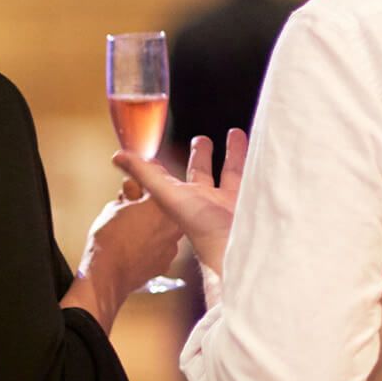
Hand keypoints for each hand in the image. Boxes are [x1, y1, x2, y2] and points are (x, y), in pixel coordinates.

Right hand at [80, 188, 182, 293]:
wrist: (107, 273)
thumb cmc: (109, 238)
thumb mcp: (114, 207)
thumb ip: (128, 196)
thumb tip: (130, 189)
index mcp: (164, 204)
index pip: (156, 189)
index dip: (141, 190)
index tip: (132, 191)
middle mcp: (174, 225)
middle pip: (164, 210)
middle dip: (149, 209)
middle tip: (130, 210)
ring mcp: (172, 246)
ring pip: (163, 231)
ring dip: (152, 228)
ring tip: (131, 232)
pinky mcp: (165, 264)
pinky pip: (160, 249)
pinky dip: (151, 247)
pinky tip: (135, 248)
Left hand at [115, 127, 247, 276]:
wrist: (237, 247)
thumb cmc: (201, 225)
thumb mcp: (167, 194)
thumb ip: (144, 174)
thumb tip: (117, 156)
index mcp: (187, 197)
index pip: (172, 177)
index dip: (164, 165)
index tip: (159, 152)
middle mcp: (208, 201)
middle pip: (204, 173)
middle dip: (203, 155)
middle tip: (201, 138)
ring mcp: (232, 203)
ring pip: (232, 173)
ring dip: (234, 154)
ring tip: (236, 133)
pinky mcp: (253, 202)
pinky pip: (254, 180)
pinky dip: (258, 168)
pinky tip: (264, 154)